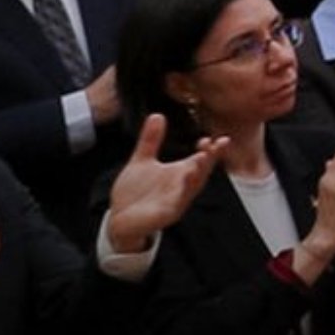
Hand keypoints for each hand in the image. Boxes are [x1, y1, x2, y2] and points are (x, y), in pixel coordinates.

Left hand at [102, 112, 224, 257]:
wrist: (119, 219)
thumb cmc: (134, 193)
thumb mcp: (142, 161)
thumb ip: (151, 140)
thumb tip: (157, 115)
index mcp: (180, 173)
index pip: (201, 159)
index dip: (211, 149)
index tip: (215, 137)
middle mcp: (182, 187)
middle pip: (202, 171)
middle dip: (210, 158)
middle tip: (214, 144)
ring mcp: (176, 201)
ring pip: (192, 187)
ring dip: (199, 173)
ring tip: (202, 158)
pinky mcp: (166, 214)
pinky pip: (177, 203)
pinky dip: (183, 191)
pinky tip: (185, 179)